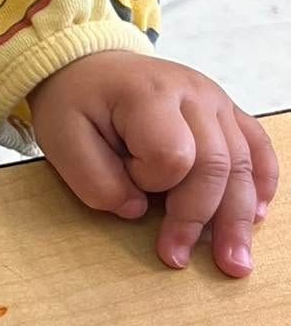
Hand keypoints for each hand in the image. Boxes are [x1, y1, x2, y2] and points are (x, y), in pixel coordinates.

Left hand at [29, 51, 277, 276]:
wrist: (89, 64)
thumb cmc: (76, 102)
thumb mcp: (62, 138)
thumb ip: (94, 179)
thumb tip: (137, 211)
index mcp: (150, 94)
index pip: (171, 155)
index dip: (151, 181)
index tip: (126, 179)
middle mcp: (194, 93)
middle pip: (216, 164)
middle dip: (201, 219)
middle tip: (178, 260)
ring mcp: (216, 100)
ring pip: (242, 164)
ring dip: (239, 217)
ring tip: (234, 261)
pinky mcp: (226, 111)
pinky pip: (258, 147)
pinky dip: (263, 182)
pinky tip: (258, 216)